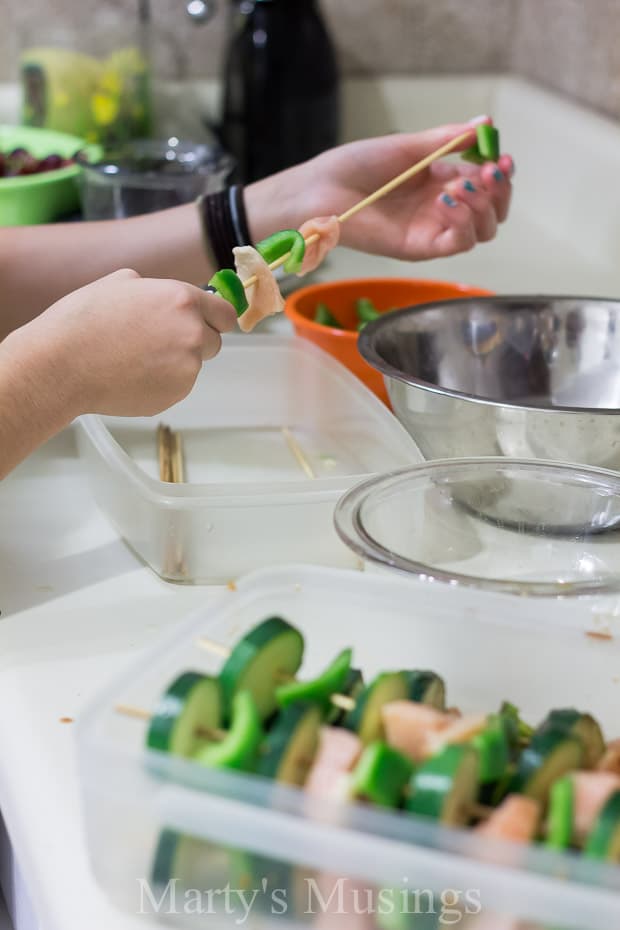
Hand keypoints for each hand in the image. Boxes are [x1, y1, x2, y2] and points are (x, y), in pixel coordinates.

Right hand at [18, 269, 236, 416]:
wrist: (62, 365)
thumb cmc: (83, 321)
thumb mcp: (120, 283)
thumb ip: (156, 289)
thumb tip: (165, 297)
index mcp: (183, 300)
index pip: (226, 313)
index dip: (214, 318)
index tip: (206, 323)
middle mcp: (192, 334)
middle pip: (213, 342)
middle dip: (194, 341)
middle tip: (158, 342)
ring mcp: (186, 369)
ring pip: (193, 366)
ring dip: (175, 363)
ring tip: (135, 359)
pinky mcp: (175, 395)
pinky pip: (177, 386)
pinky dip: (162, 383)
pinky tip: (132, 375)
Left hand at [246, 120, 513, 261]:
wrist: (320, 192)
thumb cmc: (353, 167)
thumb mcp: (407, 146)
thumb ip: (447, 140)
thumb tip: (486, 125)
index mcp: (438, 182)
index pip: (485, 183)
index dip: (499, 172)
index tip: (501, 157)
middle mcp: (439, 209)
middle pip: (491, 211)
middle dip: (498, 190)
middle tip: (489, 172)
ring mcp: (431, 230)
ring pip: (481, 230)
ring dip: (483, 206)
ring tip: (464, 185)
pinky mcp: (419, 248)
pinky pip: (457, 243)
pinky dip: (463, 222)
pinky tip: (447, 200)